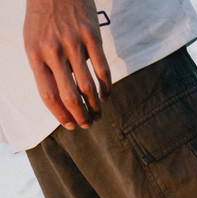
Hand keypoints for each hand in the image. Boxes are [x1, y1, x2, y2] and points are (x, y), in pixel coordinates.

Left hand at [24, 0, 111, 129]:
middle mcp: (53, 51)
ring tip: (98, 114)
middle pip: (70, 96)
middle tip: (88, 125)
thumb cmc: (43, 17)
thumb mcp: (33, 42)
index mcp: (35, 55)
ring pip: (88, 86)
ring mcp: (74, 43)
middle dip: (80, 116)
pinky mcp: (92, 36)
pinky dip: (106, 87)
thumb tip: (59, 100)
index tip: (70, 126)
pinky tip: (106, 96)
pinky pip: (102, 69)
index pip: (49, 95)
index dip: (61, 116)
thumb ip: (44, 69)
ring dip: (95, 106)